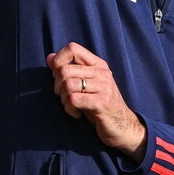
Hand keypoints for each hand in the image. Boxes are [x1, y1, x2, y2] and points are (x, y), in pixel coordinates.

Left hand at [46, 42, 147, 161]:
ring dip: (63, 99)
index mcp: (98, 64)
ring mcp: (104, 87)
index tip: (57, 76)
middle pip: (64, 70)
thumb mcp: (85, 84)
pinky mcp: (102, 102)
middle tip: (64, 97)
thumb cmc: (100, 105)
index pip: (73, 48)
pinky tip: (76, 113)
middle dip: (57, 86)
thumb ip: (69, 70)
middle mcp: (102, 72)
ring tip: (71, 106)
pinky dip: (69, 109)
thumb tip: (50, 57)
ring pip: (67, 85)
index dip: (58, 60)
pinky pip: (73, 100)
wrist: (123, 126)